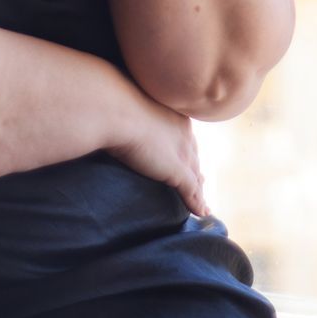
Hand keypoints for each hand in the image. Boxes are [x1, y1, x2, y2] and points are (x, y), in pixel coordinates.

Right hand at [106, 90, 210, 217]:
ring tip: (203, 204)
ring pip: (195, 176)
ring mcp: (182, 152)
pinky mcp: (176, 170)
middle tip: (201, 182)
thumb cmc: (113, 104)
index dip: (189, 151)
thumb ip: (131, 116)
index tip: (189, 159)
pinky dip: (196, 203)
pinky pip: (191, 190)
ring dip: (199, 191)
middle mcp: (184, 133)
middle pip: (194, 158)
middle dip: (197, 171)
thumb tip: (117, 116)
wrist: (114, 111)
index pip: (186, 139)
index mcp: (174, 117)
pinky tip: (201, 213)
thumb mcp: (127, 107)